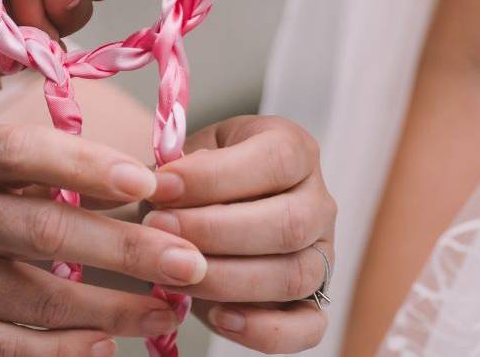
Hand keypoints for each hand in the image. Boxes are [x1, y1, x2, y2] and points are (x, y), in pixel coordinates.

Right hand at [0, 125, 208, 355]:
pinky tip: (106, 345)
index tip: (148, 183)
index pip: (26, 154)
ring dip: (113, 309)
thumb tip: (116, 182)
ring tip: (167, 310)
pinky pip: (9, 348)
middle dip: (128, 249)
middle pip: (48, 232)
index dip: (89, 165)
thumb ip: (29, 167)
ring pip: (40, 300)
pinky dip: (63, 350)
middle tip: (189, 261)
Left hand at [144, 115, 335, 353]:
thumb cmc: (196, 179)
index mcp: (294, 150)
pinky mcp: (314, 300)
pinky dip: (264, 330)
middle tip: (158, 228)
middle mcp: (318, 201)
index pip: (275, 159)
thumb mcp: (188, 156)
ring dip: (226, 279)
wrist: (202, 210)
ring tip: (173, 272)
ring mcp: (322, 253)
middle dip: (214, 231)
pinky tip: (219, 317)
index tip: (161, 185)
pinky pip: (308, 327)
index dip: (214, 176)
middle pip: (288, 223)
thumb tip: (164, 186)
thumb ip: (179, 169)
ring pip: (294, 275)